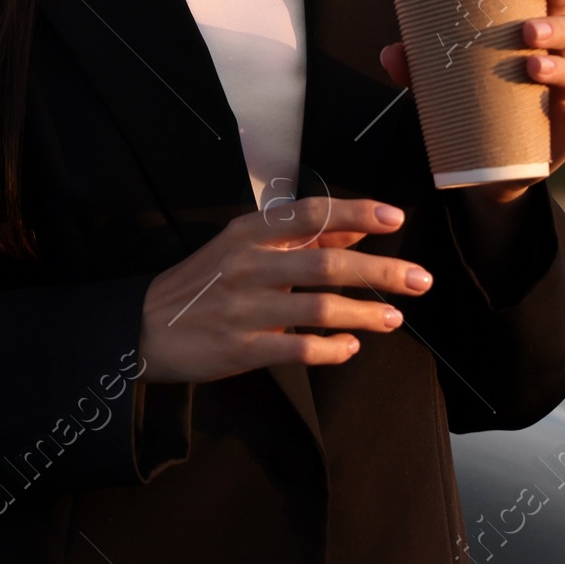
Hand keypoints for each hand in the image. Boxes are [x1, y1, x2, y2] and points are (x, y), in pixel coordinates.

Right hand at [138, 198, 432, 383]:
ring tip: (394, 318)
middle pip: (325, 264)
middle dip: (380, 271)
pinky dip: (331, 350)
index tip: (395, 218)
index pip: (309, 214)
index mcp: (248, 233)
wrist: (144, 327)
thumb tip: (356, 229)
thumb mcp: (244, 248)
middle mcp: (247, 265)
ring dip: (364, 314)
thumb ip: (301, 239)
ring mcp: (244, 308)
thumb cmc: (204, 283)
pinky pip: (298, 349)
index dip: (355, 214)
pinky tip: (350, 348)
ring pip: (318, 308)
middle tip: (420, 279)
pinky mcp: (241, 348)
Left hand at [378, 0, 564, 203]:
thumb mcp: (446, 83)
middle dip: (554, 25)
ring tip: (532, 67)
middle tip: (526, 31)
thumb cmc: (478, 102)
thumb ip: (419, 68)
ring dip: (559, 66)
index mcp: (536, 35)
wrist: (495, 163)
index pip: (553, 3)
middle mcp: (559, 57)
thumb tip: (391, 52)